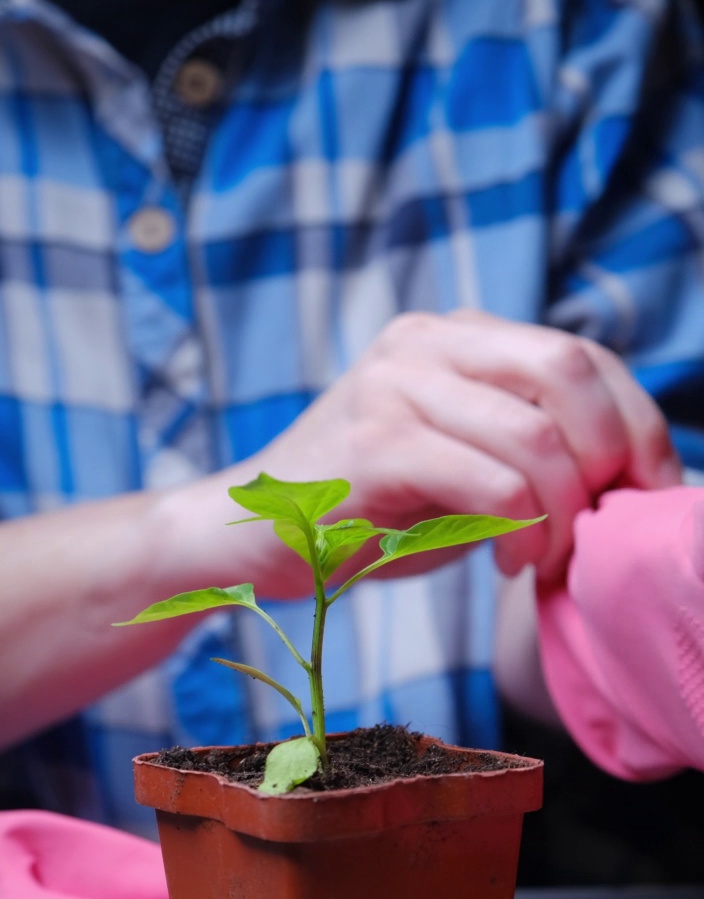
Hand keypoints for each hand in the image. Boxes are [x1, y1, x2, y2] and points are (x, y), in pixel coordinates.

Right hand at [252, 309, 679, 581]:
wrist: (248, 535)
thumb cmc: (364, 511)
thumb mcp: (459, 465)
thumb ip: (528, 450)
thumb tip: (626, 480)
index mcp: (455, 337)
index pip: (582, 356)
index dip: (639, 424)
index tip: (650, 492)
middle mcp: (426, 342)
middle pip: (571, 369)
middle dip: (611, 456)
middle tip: (602, 524)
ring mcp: (395, 385)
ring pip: (537, 432)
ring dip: (564, 510)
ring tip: (546, 557)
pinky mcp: (373, 444)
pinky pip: (490, 479)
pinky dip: (522, 529)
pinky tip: (510, 560)